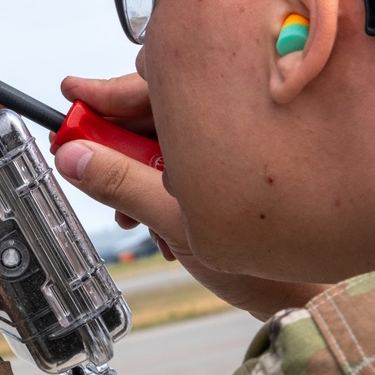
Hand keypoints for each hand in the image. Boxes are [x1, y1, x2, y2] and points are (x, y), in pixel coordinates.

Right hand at [53, 74, 326, 319]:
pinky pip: (182, 162)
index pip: (153, 82)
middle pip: (154, 110)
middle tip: (78, 156)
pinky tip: (154, 220)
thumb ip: (119, 181)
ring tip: (127, 211)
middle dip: (115, 139)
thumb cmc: (264, 253)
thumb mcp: (173, 216)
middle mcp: (225, 123)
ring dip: (136, 170)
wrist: (301, 293)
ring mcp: (228, 147)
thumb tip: (73, 156)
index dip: (105, 90)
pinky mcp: (228, 170)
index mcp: (218, 117)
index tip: (73, 94)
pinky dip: (159, 185)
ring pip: (165, 139)